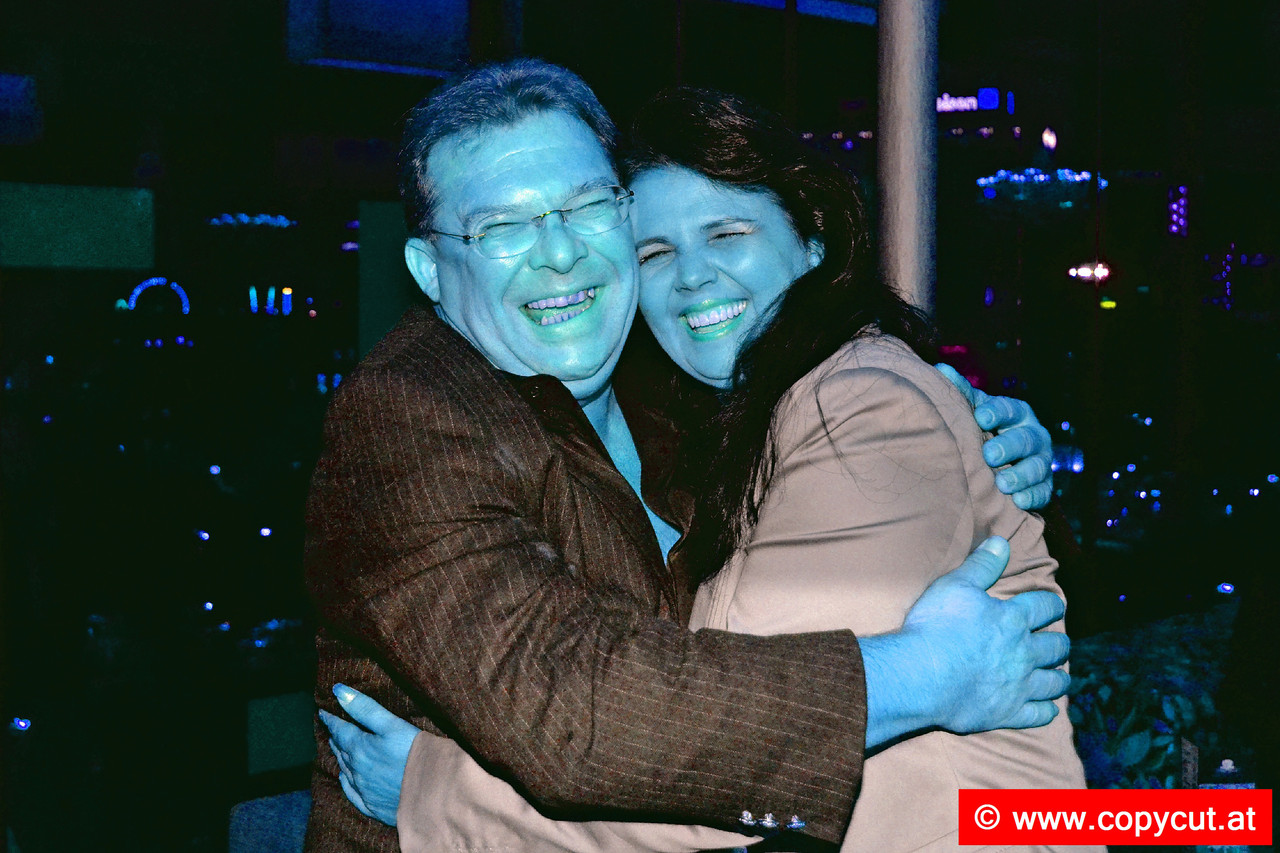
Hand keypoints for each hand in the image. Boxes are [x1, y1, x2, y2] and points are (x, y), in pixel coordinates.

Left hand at [319, 684, 421, 826]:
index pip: (341, 731)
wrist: (434, 792)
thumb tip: (338, 691)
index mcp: (360, 748)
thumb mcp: (392, 724)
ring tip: (337, 749)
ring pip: (345, 771)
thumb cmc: (416, 753)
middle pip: (341, 751)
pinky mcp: (373, 806)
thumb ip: (365, 708)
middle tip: (332, 730)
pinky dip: (346, 784)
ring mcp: (364, 790)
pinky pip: (352, 794)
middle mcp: (357, 770)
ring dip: (340, 758)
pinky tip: (345, 780)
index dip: (332, 721)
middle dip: (336, 739)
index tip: (323, 713)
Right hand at [862, 537, 1069, 746]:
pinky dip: (1046, 712)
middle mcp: (1024, 652)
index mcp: (1013, 619)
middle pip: (1055, 646)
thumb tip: (1002, 542)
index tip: (1053, 606)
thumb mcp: (955, 586)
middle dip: (1059, 643)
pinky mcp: (1008, 712)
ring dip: (1059, 678)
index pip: (1045, 607)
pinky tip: (1048, 710)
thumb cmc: (936, 627)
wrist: (921, 674)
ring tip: (1059, 676)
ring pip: (1053, 682)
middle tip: (1057, 643)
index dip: (1051, 605)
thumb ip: (981, 565)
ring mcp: (1019, 685)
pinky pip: (1038, 715)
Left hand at [935, 363, 1052, 509]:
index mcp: (1017, 413)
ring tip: (1003, 483)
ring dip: (1021, 475)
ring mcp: (1040, 460)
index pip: (1009, 409)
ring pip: (1037, 466)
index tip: (980, 418)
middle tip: (990, 455)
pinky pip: (1043, 491)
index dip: (996, 413)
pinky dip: (1032, 496)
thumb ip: (961, 393)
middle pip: (1025, 439)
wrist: (1001, 459)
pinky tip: (1018, 502)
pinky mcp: (1043, 484)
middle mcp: (1033, 435)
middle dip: (1008, 446)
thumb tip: (941, 370)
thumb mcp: (975, 410)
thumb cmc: (984, 429)